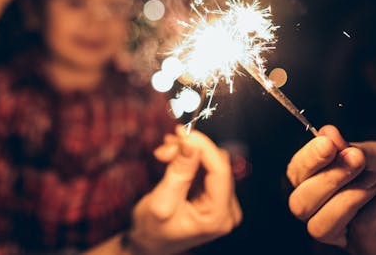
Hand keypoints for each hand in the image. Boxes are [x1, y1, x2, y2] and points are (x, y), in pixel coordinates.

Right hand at [126, 127, 242, 254]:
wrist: (148, 245)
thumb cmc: (152, 230)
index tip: (182, 131)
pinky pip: (206, 168)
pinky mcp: (215, 196)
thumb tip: (191, 143)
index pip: (220, 171)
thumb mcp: (162, 201)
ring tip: (163, 153)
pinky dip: (188, 159)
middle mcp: (228, 211)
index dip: (203, 146)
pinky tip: (172, 156)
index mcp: (218, 217)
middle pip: (216, 164)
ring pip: (210, 162)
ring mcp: (223, 203)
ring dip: (186, 153)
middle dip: (189, 150)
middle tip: (163, 148)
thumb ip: (179, 171)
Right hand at [286, 125, 375, 254]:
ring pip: (321, 226)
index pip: (295, 175)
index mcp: (319, 184)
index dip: (307, 160)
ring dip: (350, 196)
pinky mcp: (368, 249)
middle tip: (358, 160)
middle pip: (299, 205)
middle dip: (327, 180)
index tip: (328, 143)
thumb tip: (325, 133)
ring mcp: (344, 235)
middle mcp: (324, 212)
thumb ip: (350, 148)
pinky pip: (362, 229)